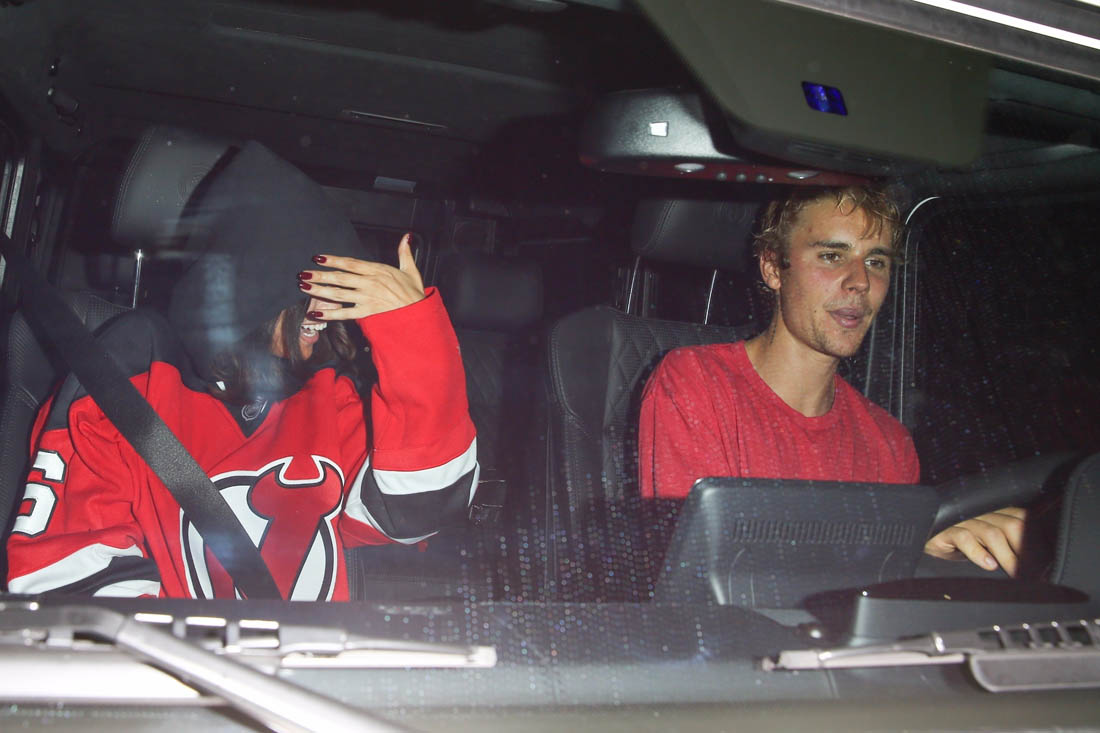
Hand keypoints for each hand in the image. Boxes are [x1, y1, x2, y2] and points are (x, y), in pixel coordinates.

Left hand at [298, 233, 424, 318]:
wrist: (418, 314)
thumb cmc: (414, 294)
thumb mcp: (411, 270)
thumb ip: (404, 253)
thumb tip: (406, 237)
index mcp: (378, 270)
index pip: (351, 263)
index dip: (333, 260)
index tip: (318, 258)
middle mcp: (370, 283)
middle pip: (340, 278)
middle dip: (319, 275)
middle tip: (303, 274)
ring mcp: (367, 298)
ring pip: (339, 293)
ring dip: (319, 290)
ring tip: (304, 287)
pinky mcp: (367, 312)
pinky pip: (345, 313)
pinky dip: (329, 313)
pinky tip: (315, 313)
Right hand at [923, 506, 1026, 575]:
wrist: (923, 535)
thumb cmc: (956, 540)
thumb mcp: (984, 542)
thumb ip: (1005, 545)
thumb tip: (1029, 563)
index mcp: (994, 513)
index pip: (1022, 520)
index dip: (1033, 539)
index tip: (1039, 561)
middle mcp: (981, 513)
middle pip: (1011, 525)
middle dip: (1023, 549)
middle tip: (1029, 570)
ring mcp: (963, 520)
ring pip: (991, 533)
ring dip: (1006, 555)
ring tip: (1012, 571)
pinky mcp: (946, 530)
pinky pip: (965, 538)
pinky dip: (978, 552)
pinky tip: (987, 564)